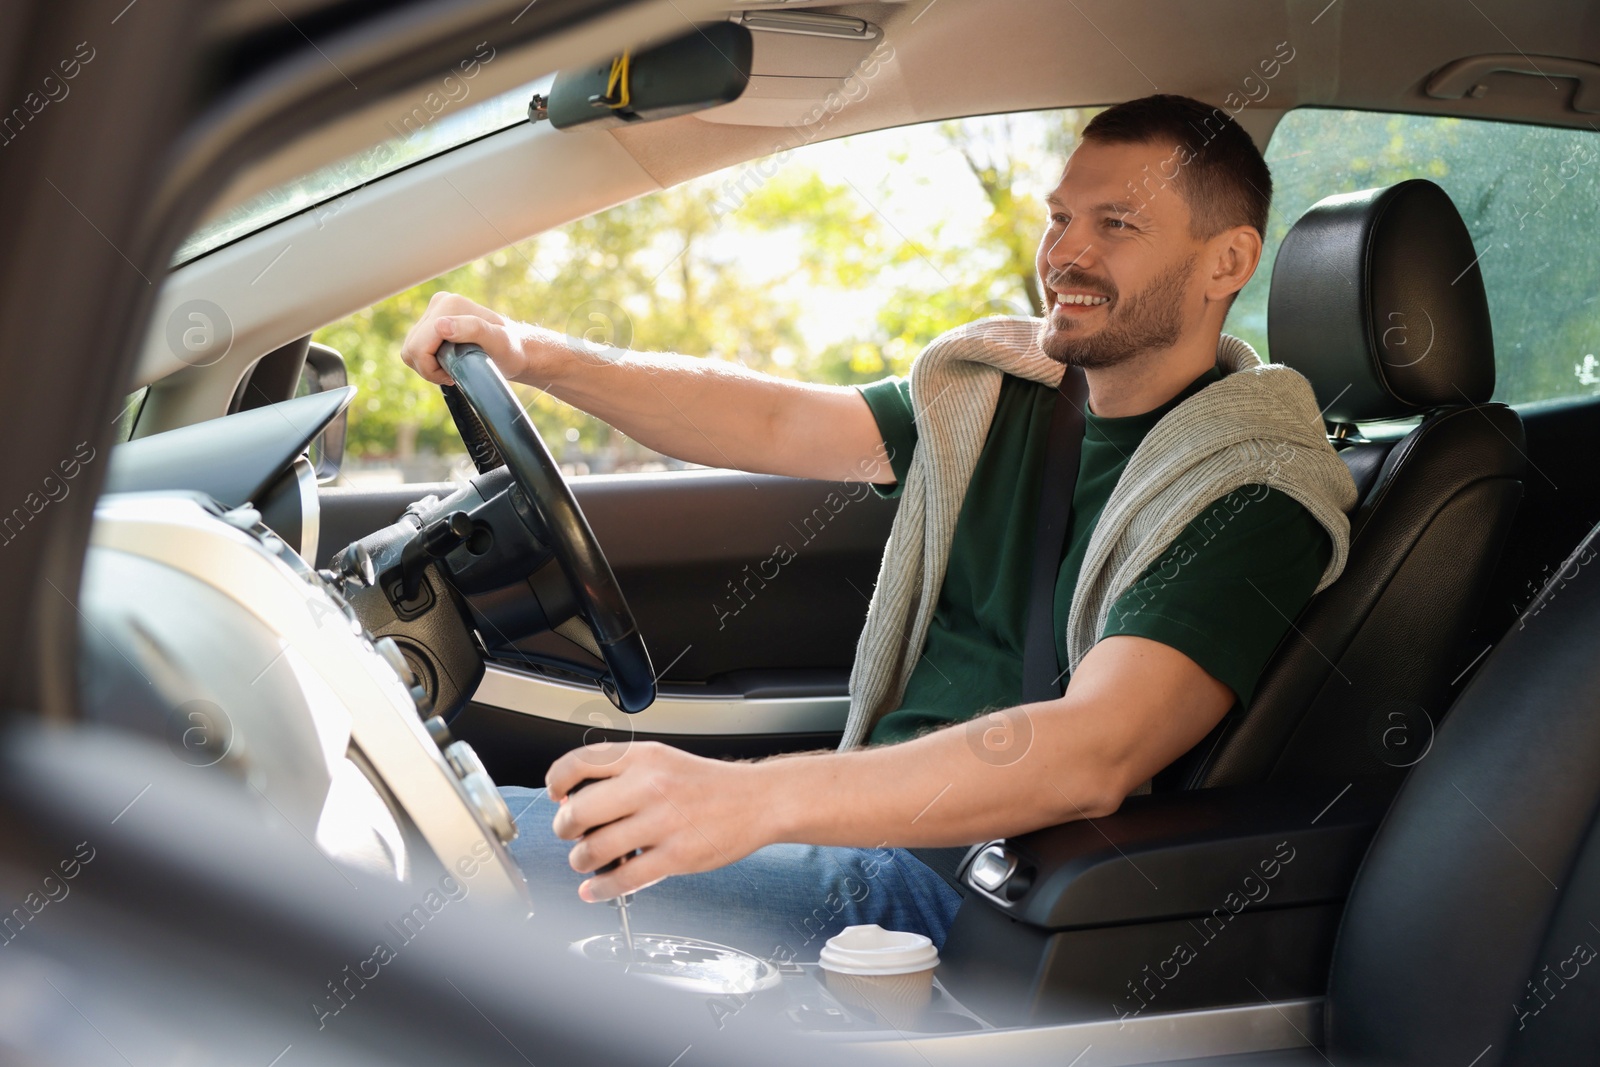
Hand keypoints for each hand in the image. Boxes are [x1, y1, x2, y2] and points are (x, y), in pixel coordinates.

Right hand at [398, 291, 585, 387]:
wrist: (517, 349)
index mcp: (449, 305)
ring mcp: (434, 311)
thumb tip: (440, 325)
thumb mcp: (498, 342)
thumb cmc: (511, 350)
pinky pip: (414, 347)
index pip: (419, 345)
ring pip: (410, 349)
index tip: (453, 376)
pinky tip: (446, 363)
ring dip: (427, 366)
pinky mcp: (432, 321)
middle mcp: (439, 303)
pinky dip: (426, 361)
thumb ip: (472, 329)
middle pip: (411, 347)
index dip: (431, 369)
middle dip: (428, 368)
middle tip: (452, 374)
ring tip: (451, 369)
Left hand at [546, 742, 775, 900]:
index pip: (579, 763)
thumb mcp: (663, 760)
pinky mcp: (675, 856)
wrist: (760, 800)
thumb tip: (574, 798)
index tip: (556, 794)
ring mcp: (662, 822)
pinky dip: (600, 889)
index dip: (557, 782)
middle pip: (578, 811)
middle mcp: (650, 785)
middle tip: (570, 832)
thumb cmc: (709, 784)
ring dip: (581, 860)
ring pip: (594, 850)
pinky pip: (623, 879)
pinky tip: (596, 889)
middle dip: (564, 828)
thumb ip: (622, 774)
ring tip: (587, 860)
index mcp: (644, 756)